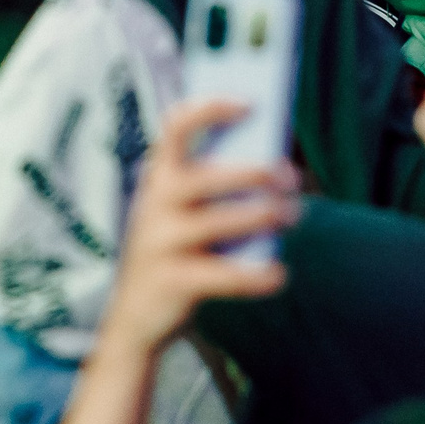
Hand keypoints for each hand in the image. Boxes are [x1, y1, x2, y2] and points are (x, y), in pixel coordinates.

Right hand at [51, 98, 294, 423]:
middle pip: (208, 174)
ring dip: (266, 215)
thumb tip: (276, 166)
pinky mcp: (173, 281)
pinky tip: (277, 273)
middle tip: (288, 177)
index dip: (211, 108)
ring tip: (291, 215)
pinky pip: (225, 274)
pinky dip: (258, 274)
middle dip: (256, 173)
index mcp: (158, 177)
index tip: (250, 104)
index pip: (176, 126)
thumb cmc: (173, 253)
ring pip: (223, 221)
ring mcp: (160, 242)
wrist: (133, 319)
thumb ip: (216, 188)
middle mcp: (154, 203)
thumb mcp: (182, 213)